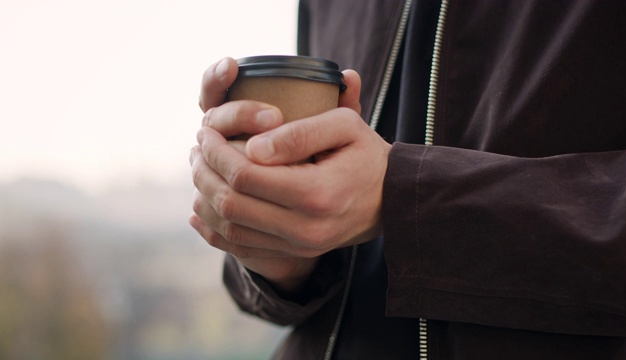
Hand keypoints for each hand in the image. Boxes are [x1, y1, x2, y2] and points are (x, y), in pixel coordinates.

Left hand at [190, 59, 389, 292]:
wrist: (390, 199)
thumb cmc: (366, 155)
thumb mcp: (346, 127)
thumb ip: (300, 132)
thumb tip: (252, 147)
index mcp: (317, 193)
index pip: (245, 175)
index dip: (217, 151)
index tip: (207, 130)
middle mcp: (305, 229)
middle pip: (231, 204)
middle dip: (204, 172)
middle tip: (197, 147)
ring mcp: (299, 247)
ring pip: (229, 229)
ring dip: (205, 197)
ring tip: (199, 169)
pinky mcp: (294, 253)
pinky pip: (239, 247)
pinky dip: (212, 227)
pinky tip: (200, 206)